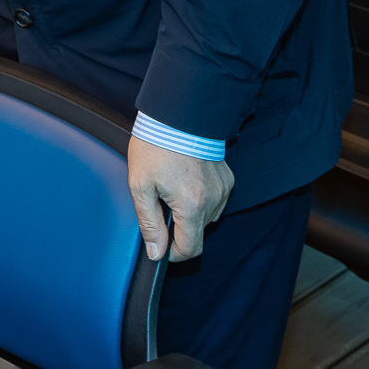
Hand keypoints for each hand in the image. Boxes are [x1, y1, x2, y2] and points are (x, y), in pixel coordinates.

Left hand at [126, 135, 234, 261]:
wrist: (177, 114)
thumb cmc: (155, 147)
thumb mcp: (141, 186)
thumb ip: (149, 223)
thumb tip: (156, 252)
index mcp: (192, 205)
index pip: (190, 248)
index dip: (174, 254)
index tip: (162, 247)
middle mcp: (213, 200)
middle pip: (199, 234)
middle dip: (179, 230)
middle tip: (160, 207)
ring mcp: (223, 189)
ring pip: (207, 218)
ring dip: (190, 214)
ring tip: (172, 190)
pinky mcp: (227, 180)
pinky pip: (215, 202)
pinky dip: (201, 200)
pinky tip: (186, 183)